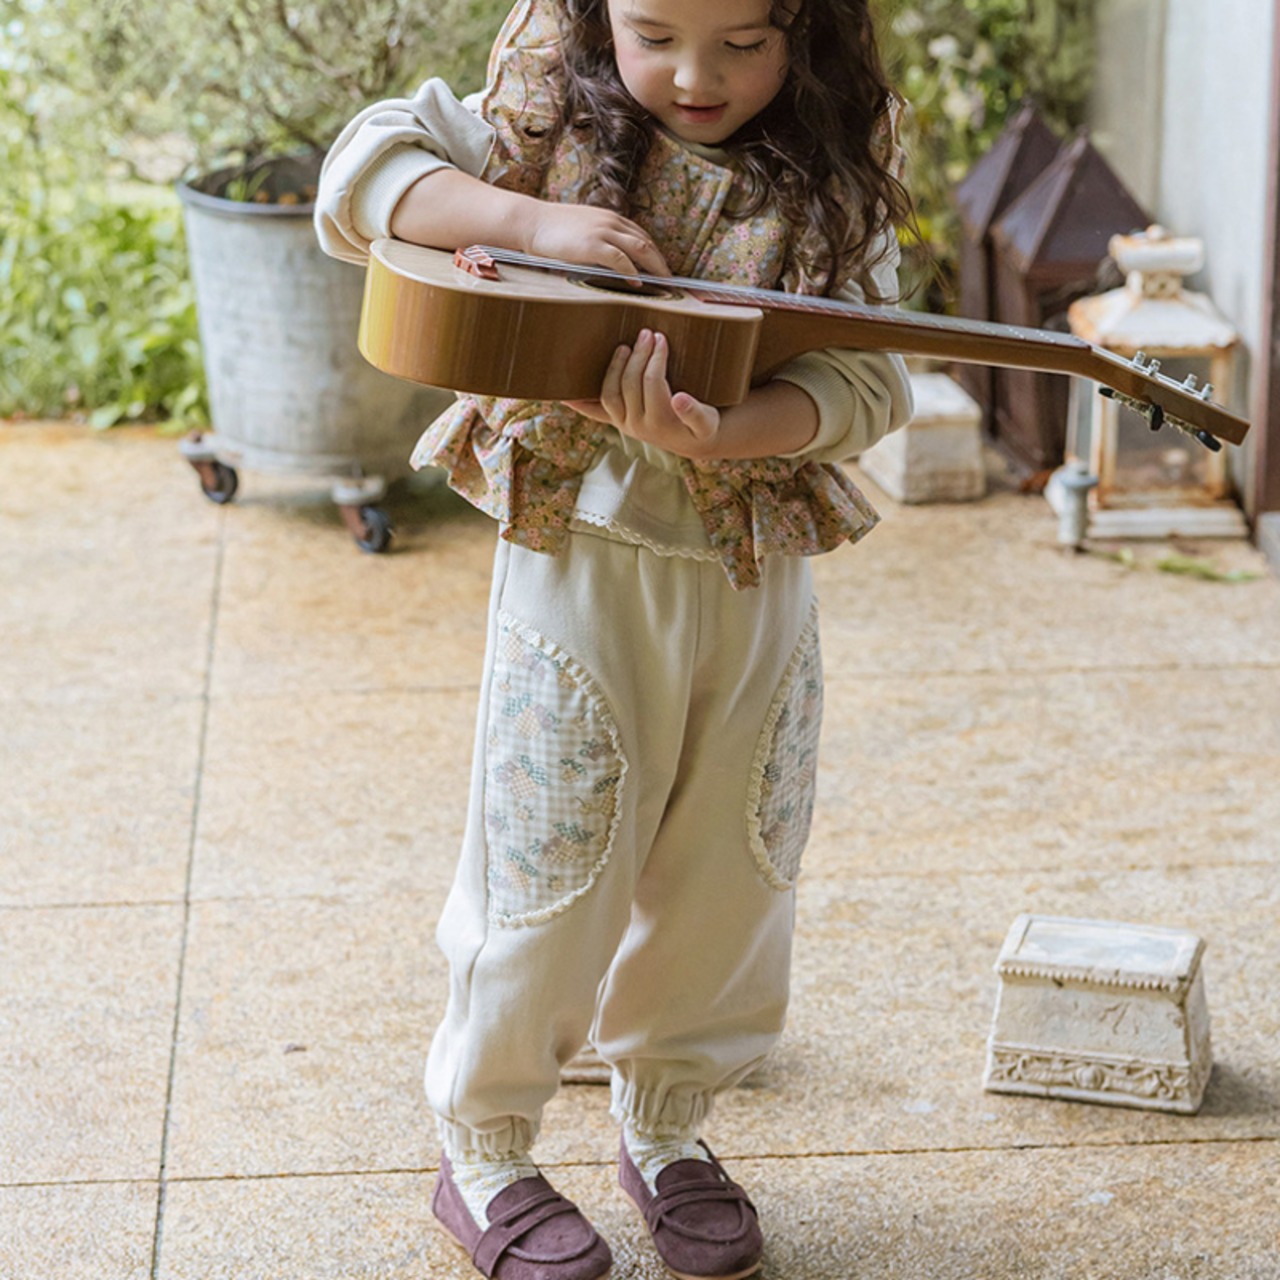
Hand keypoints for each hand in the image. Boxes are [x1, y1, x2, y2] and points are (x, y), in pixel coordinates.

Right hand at [525, 204, 670, 277]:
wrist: (531, 222)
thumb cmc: (552, 231)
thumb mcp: (583, 230)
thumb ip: (600, 240)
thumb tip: (613, 263)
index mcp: (610, 218)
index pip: (641, 235)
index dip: (655, 253)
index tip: (664, 268)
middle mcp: (611, 222)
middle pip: (646, 242)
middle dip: (661, 262)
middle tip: (671, 281)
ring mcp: (602, 232)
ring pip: (639, 248)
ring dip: (654, 267)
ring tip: (663, 283)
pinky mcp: (593, 245)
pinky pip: (620, 259)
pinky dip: (633, 271)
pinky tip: (639, 283)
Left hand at [565, 329, 721, 457]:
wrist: (695, 442)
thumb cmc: (703, 425)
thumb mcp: (706, 422)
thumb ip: (695, 412)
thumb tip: (679, 398)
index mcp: (660, 422)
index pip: (653, 383)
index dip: (656, 359)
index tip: (661, 338)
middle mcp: (637, 426)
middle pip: (630, 384)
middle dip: (639, 356)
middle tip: (648, 334)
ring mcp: (623, 423)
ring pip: (609, 393)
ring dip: (614, 367)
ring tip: (625, 347)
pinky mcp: (615, 420)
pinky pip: (592, 410)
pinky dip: (577, 400)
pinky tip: (563, 391)